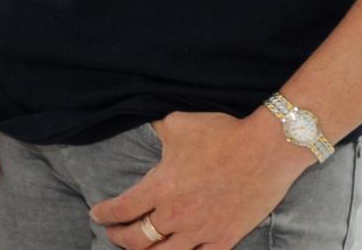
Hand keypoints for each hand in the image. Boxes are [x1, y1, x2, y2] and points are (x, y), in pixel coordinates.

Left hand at [91, 111, 306, 248]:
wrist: (265, 150)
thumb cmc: (220, 134)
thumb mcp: (176, 125)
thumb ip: (156, 132)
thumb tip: (147, 129)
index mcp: (160, 187)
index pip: (121, 210)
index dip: (104, 215)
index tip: (96, 215)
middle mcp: (177, 215)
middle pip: (137, 240)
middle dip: (119, 238)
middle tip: (113, 233)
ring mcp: (202, 231)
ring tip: (139, 248)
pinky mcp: (226, 239)